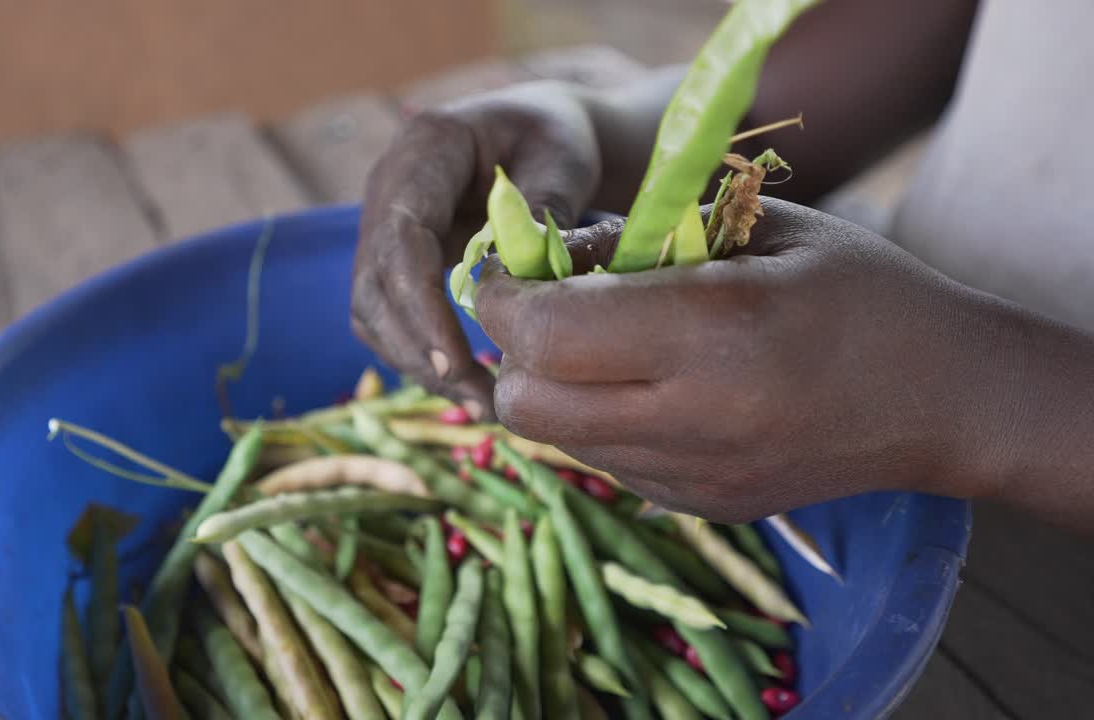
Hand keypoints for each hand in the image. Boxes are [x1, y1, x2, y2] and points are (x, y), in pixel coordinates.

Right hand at [352, 81, 601, 419]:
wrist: (537, 133)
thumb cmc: (552, 138)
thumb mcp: (563, 158)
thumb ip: (543, 208)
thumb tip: (521, 282)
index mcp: (423, 151)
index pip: (400, 239)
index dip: (419, 306)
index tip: (454, 363)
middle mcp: (387, 190)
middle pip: (373, 285)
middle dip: (418, 350)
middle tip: (480, 401)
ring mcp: (382, 229)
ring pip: (372, 311)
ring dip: (418, 364)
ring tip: (482, 404)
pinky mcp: (393, 263)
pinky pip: (389, 319)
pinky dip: (422, 356)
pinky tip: (469, 387)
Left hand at [474, 198, 1078, 522]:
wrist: (946, 398)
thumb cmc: (857, 289)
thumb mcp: (760, 229)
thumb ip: (645, 235)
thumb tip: (546, 253)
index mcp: (716, 330)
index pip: (548, 334)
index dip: (503, 299)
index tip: (506, 273)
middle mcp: (698, 417)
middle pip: (526, 406)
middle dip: (511, 354)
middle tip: (541, 313)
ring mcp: (699, 476)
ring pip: (555, 443)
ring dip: (549, 390)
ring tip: (598, 346)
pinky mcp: (705, 507)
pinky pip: (606, 465)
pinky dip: (597, 424)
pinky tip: (649, 388)